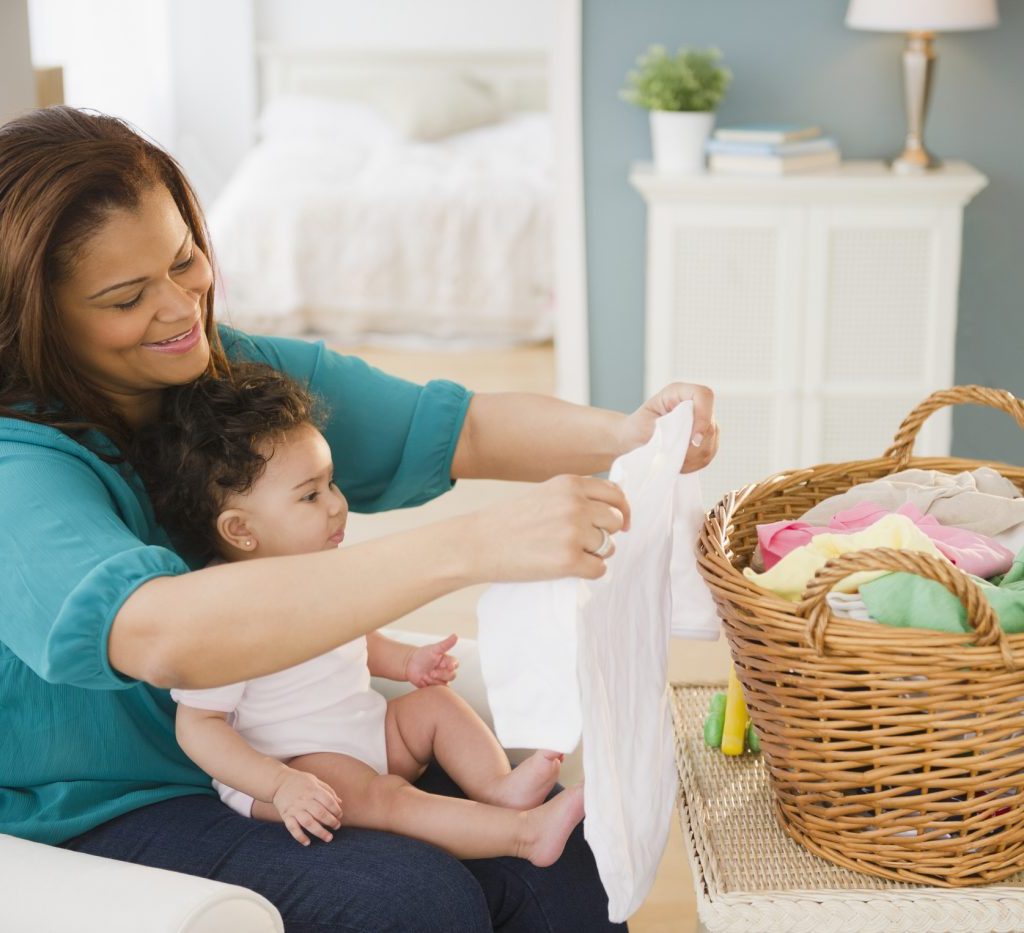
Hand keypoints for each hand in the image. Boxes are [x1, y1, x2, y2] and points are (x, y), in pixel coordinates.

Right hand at [271, 767, 342, 845]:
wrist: (278, 782)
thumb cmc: (300, 781)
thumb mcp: (315, 781)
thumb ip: (327, 791)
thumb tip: (339, 802)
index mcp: (313, 790)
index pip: (328, 801)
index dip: (336, 810)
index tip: (339, 815)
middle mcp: (304, 799)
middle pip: (320, 813)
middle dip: (331, 822)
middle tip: (337, 827)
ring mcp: (294, 808)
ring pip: (308, 822)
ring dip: (319, 832)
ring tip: (328, 838)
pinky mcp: (286, 815)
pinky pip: (292, 828)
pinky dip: (299, 836)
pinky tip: (307, 843)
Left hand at [405, 634, 459, 686]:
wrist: (410, 664)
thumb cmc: (422, 655)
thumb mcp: (434, 649)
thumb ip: (446, 644)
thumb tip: (455, 636)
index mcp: (447, 661)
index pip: (455, 664)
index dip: (452, 665)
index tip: (448, 666)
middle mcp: (445, 671)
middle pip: (452, 676)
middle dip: (441, 674)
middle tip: (432, 672)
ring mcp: (440, 679)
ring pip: (445, 684)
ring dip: (436, 680)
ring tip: (427, 675)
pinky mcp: (434, 687)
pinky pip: (438, 690)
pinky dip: (433, 687)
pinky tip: (426, 682)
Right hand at [470, 474, 629, 581]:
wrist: (477, 543)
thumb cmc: (509, 521)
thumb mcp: (545, 494)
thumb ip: (576, 497)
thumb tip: (614, 512)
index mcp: (570, 484)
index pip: (615, 494)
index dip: (621, 511)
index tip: (621, 524)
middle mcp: (575, 504)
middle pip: (615, 521)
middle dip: (605, 534)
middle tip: (582, 543)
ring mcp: (573, 533)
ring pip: (610, 546)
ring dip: (596, 554)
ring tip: (569, 554)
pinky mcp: (568, 561)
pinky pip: (599, 570)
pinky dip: (588, 572)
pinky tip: (568, 568)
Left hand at [618, 383, 717, 472]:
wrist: (633, 440)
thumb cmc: (636, 428)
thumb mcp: (647, 424)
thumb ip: (669, 429)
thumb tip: (689, 442)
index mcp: (679, 392)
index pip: (704, 396)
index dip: (703, 416)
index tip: (692, 439)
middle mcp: (695, 406)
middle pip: (710, 425)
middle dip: (694, 446)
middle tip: (674, 455)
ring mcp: (703, 423)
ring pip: (711, 443)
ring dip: (693, 457)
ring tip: (674, 460)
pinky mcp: (705, 441)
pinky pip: (708, 455)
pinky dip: (694, 463)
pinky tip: (679, 463)